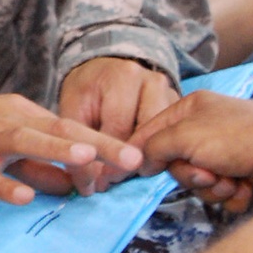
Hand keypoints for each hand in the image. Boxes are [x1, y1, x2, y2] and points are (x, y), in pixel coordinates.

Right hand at [0, 93, 142, 203]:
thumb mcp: (7, 138)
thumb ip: (41, 160)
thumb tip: (75, 183)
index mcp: (23, 113)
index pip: (70, 124)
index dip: (103, 140)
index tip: (133, 156)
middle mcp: (9, 123)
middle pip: (58, 130)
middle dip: (96, 145)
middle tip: (129, 159)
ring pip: (26, 144)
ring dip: (57, 152)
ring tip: (86, 160)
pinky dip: (6, 186)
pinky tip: (23, 197)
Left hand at [58, 57, 177, 190]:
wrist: (107, 70)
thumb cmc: (88, 89)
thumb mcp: (73, 107)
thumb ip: (77, 139)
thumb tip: (88, 181)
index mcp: (123, 77)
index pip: (119, 126)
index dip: (107, 158)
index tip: (98, 182)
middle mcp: (152, 81)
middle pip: (147, 133)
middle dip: (128, 163)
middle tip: (111, 182)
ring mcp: (170, 93)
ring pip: (164, 137)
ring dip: (146, 160)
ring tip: (126, 175)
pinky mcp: (179, 107)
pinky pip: (172, 135)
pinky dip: (157, 152)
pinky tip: (141, 165)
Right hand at [131, 90, 252, 210]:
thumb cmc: (242, 136)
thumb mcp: (186, 134)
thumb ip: (154, 147)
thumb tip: (138, 162)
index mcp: (189, 112)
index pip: (151, 133)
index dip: (142, 154)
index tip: (134, 170)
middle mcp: (204, 133)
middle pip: (175, 167)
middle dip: (191, 176)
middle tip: (206, 172)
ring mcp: (224, 157)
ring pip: (198, 187)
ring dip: (214, 188)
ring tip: (232, 178)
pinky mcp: (240, 178)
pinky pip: (220, 199)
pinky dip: (232, 197)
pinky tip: (246, 185)